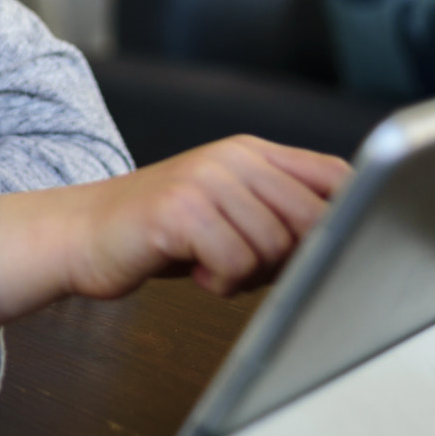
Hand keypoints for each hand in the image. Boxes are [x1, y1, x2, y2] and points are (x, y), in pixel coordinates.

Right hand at [0, 135, 349, 329]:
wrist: (82, 234)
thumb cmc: (159, 232)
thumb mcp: (227, 211)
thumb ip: (279, 213)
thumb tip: (345, 242)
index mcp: (251, 153)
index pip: (334, 175)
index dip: (352, 215)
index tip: (343, 249)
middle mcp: (232, 158)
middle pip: (313, 218)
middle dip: (294, 260)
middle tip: (253, 268)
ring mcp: (205, 181)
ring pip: (275, 248)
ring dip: (250, 275)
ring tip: (214, 266)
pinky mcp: (179, 211)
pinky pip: (236, 264)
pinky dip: (222, 283)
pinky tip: (197, 272)